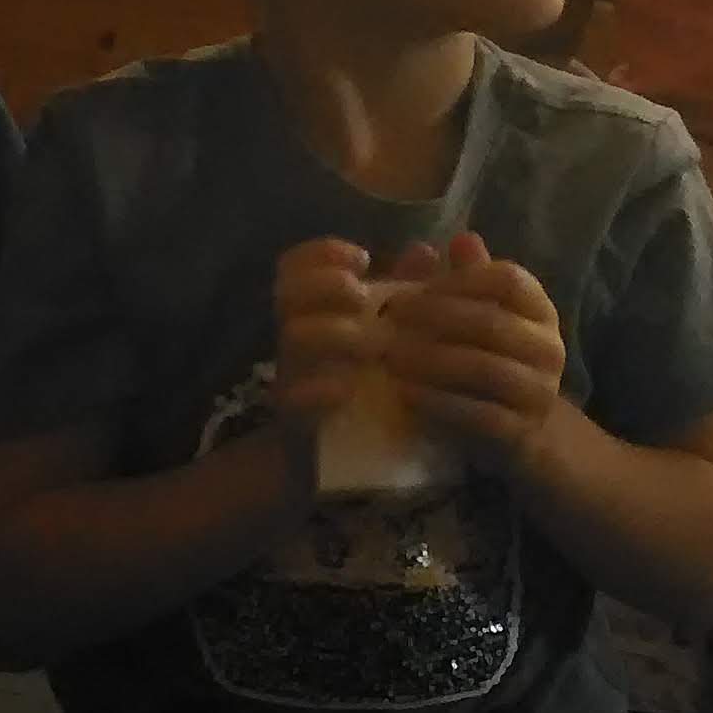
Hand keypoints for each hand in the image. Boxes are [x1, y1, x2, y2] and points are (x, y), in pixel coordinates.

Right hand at [268, 237, 387, 462]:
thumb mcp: (394, 334)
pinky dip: (321, 388)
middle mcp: (298, 339)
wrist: (346, 462)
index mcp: (316, 312)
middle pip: (287, 292)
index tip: (364, 258)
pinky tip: (348, 389)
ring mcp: (294, 378)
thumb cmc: (374, 386)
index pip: (296, 265)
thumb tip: (425, 251)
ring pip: (292, 337)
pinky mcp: (297, 420)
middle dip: (326, 285)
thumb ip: (408, 291)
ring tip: (372, 345)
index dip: (322, 252)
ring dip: (333, 333)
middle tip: (361, 296)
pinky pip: (295, 396)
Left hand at [387, 233, 570, 476]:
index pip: (507, 279)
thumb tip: (459, 238)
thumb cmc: (489, 361)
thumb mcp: (480, 317)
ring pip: (485, 368)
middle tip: (390, 321)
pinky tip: (405, 394)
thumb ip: (466, 281)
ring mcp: (539, 391)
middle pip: (491, 322)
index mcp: (540, 310)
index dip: (459, 280)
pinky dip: (438, 402)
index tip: (416, 289)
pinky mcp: (520, 431)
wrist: (517, 431)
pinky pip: (478, 413)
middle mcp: (549, 348)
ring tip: (390, 358)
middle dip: (434, 319)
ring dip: (431, 361)